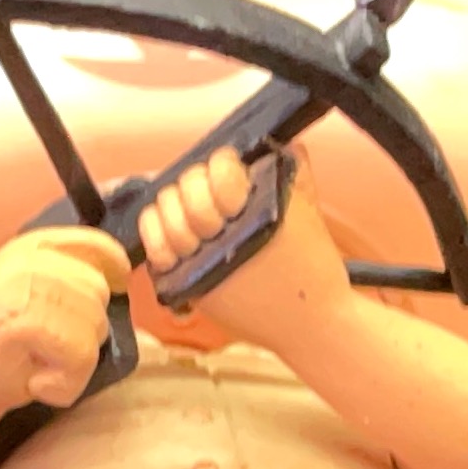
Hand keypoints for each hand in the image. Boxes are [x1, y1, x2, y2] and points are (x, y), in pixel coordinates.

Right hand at [0, 227, 131, 411]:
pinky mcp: (24, 323)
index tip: (117, 286)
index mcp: (28, 247)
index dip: (113, 267)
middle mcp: (24, 260)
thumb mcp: (32, 294)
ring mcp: (22, 288)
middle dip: (87, 330)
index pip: (94, 244)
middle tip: (49, 350)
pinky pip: (80, 355)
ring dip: (76, 361)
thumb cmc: (2, 345)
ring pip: (94, 326)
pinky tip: (37, 383)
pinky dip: (66, 382)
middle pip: (98, 292)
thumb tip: (121, 277)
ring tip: (42, 367)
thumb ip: (67, 277)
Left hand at [143, 145, 351, 346]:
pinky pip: (154, 255)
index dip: (220, 169)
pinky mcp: (187, 286)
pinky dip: (159, 241)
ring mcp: (198, 260)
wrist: (313, 324)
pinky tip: (177, 242)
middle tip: (209, 202)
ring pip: (159, 218)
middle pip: (180, 190)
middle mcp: (220, 232)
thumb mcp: (307, 212)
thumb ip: (293, 172)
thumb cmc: (313, 267)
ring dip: (172, 213)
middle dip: (192, 190)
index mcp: (253, 205)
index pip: (216, 166)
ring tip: (192, 220)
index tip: (234, 187)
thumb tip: (283, 144)